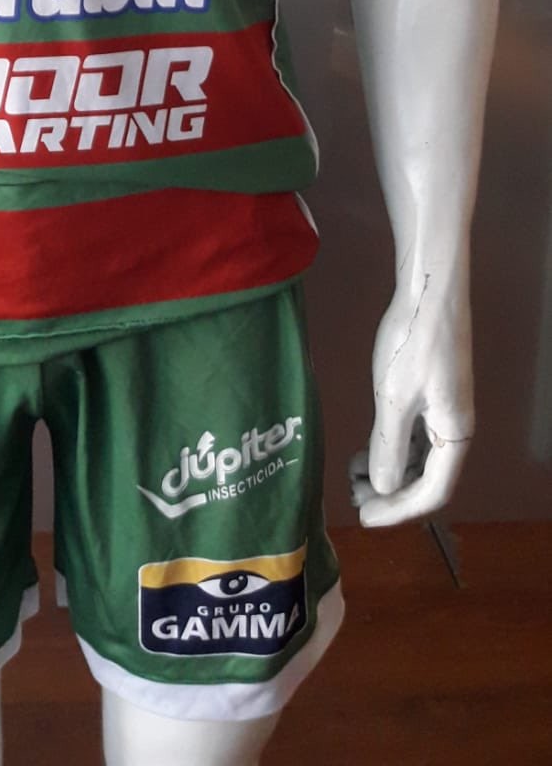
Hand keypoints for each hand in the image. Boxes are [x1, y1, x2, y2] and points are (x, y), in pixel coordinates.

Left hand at [349, 280, 473, 527]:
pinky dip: (393, 448)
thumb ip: (389, 449)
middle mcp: (455, 428)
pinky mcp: (434, 392)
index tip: (364, 518)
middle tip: (354, 498)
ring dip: (391, 472)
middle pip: (429, 479)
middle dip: (393, 495)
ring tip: (354, 474)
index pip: (433, 493)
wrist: (429, 290)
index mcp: (454, 435)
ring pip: (421, 458)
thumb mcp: (393, 400)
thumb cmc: (412, 344)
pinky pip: (417, 436)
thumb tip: (385, 489)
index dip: (400, 512)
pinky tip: (366, 447)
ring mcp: (446, 409)